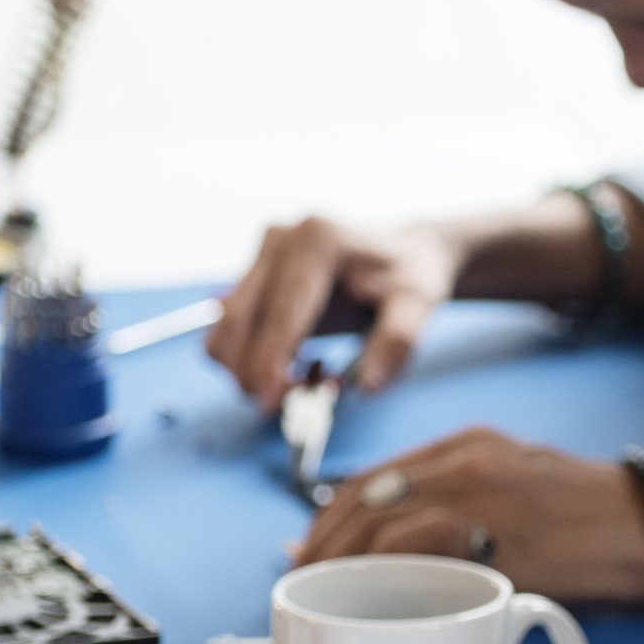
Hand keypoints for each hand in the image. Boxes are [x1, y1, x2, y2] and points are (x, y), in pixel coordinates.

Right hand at [207, 217, 463, 410]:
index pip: (281, 312)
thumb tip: (364, 387)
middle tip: (292, 402)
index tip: (267, 401)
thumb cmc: (408, 279)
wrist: (402, 255)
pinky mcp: (252, 273)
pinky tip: (292, 363)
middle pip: (240, 321)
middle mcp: (281, 240)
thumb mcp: (418, 308)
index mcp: (319, 241)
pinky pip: (231, 328)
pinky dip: (250, 357)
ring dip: (249, 369)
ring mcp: (261, 254)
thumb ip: (395, 344)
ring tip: (304, 378)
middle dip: (253, 373)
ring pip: (226, 328)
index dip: (268, 361)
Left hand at [296, 428, 643, 606]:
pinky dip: (386, 577)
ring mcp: (483, 499)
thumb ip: (473, 505)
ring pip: (380, 525)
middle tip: (304, 587)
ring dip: (342, 569)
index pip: (373, 477)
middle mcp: (467, 463)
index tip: (307, 551)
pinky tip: (372, 602)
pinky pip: (422, 553)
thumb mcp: (528, 486)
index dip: (329, 518)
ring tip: (328, 603)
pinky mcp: (503, 541)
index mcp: (471, 446)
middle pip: (362, 500)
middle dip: (321, 548)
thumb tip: (416, 556)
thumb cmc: (601, 520)